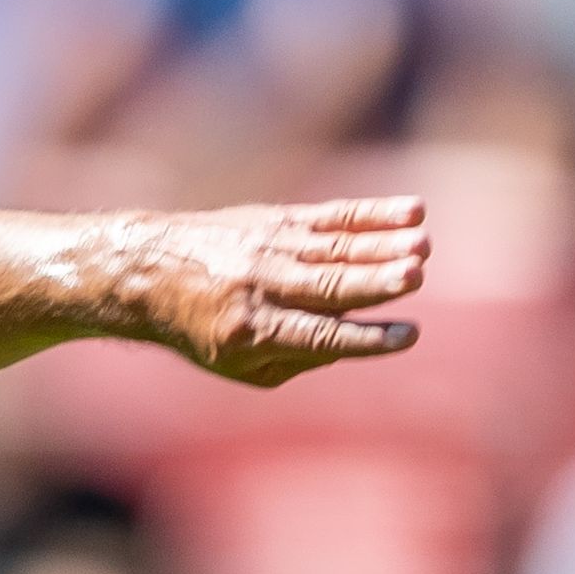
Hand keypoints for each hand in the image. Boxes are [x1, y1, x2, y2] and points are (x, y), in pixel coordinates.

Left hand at [122, 196, 429, 389]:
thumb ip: (297, 358)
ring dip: (382, 243)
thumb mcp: (238, 363)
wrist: (150, 270)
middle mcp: (263, 287)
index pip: (318, 337)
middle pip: (327, 286)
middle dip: (374, 281)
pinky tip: (412, 211)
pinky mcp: (278, 219)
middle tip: (416, 275)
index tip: (409, 335)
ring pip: (335, 247)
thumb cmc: (204, 329)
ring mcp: (272, 249)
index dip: (365, 338)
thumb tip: (354, 342)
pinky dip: (373, 213)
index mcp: (254, 332)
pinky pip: (332, 215)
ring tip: (424, 244)